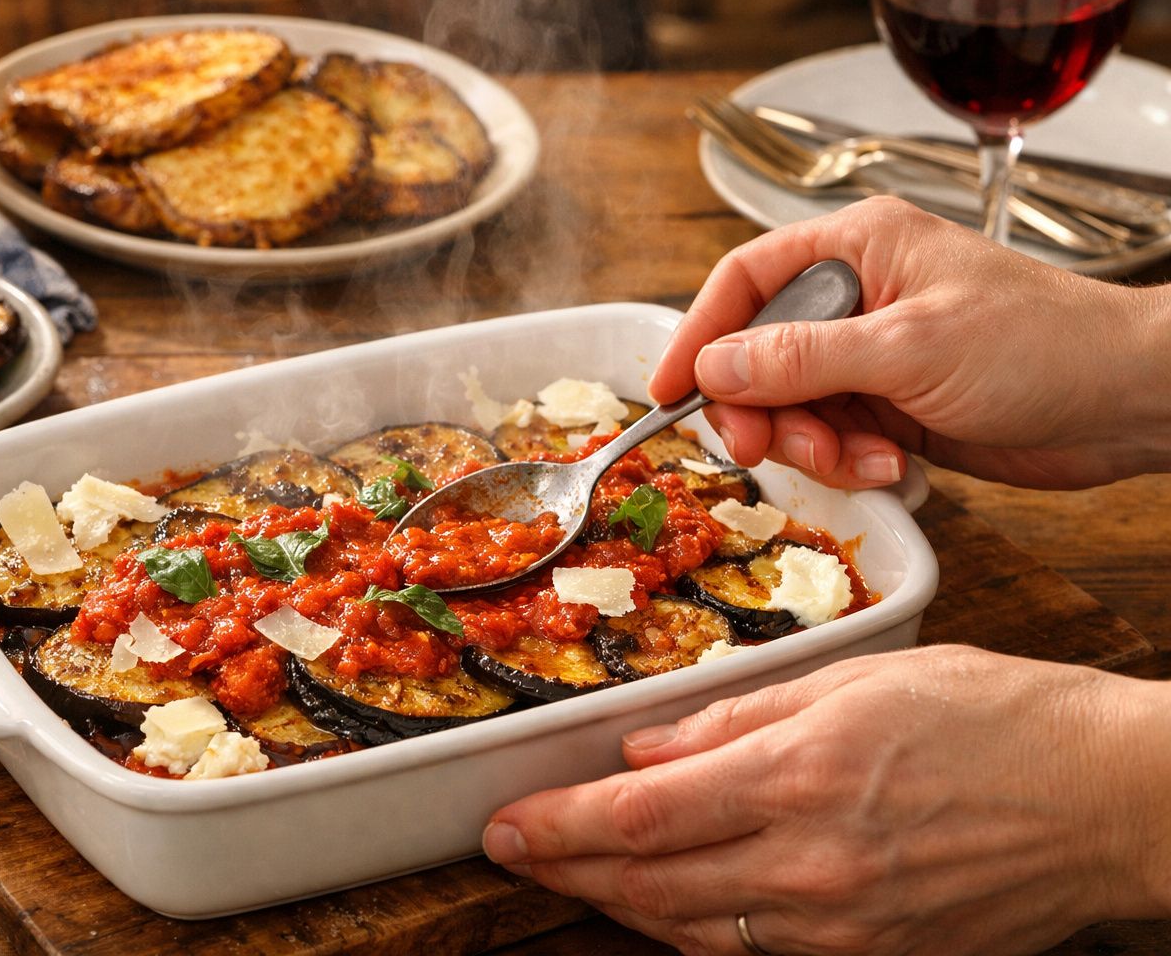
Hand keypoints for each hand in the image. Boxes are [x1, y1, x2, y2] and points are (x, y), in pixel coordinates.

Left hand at [481, 646, 1170, 954]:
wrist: (1107, 798)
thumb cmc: (992, 715)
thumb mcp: (856, 680)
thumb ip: (735, 717)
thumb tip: (646, 747)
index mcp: (800, 775)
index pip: (641, 815)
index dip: (559, 828)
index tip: (503, 828)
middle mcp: (811, 864)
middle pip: (650, 886)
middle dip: (567, 873)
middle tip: (512, 856)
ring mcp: (844, 926)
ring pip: (692, 934)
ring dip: (618, 909)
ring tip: (572, 880)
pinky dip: (694, 935)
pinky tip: (664, 912)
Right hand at [649, 197, 1170, 488]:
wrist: (1126, 402)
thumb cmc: (1041, 345)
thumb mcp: (909, 347)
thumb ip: (802, 358)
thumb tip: (712, 369)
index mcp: (857, 249)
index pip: (744, 282)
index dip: (697, 336)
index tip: (666, 392)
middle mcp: (856, 297)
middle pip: (756, 356)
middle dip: (762, 411)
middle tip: (769, 449)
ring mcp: (871, 354)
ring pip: (789, 407)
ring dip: (813, 446)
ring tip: (865, 458)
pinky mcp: (890, 405)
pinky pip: (831, 438)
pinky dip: (849, 462)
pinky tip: (895, 465)